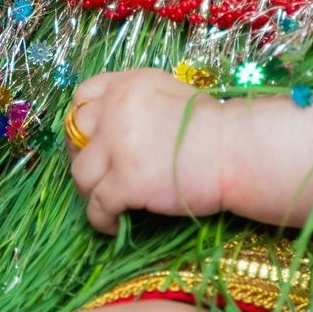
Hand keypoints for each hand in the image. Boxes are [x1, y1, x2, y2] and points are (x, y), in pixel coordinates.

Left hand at [64, 70, 235, 233]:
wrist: (237, 150)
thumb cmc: (215, 127)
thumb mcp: (172, 95)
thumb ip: (139, 105)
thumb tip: (117, 129)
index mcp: (128, 85)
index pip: (83, 96)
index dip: (82, 121)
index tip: (90, 139)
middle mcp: (116, 109)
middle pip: (75, 135)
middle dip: (81, 156)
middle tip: (96, 175)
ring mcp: (118, 146)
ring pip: (80, 173)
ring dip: (89, 191)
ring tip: (105, 203)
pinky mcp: (125, 181)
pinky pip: (97, 206)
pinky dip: (101, 219)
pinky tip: (114, 226)